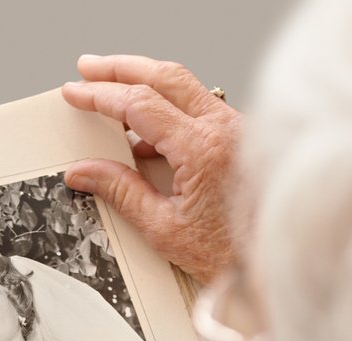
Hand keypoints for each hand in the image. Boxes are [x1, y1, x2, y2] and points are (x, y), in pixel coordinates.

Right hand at [61, 54, 241, 282]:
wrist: (274, 263)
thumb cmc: (230, 253)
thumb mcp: (163, 228)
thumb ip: (120, 193)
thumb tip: (84, 172)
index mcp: (203, 149)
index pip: (141, 105)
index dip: (102, 95)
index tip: (76, 93)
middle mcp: (225, 129)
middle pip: (165, 77)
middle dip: (121, 68)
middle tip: (89, 68)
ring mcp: (237, 130)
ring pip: (185, 87)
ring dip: (145, 82)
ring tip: (111, 88)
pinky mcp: (240, 138)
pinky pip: (199, 109)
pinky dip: (167, 109)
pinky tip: (143, 130)